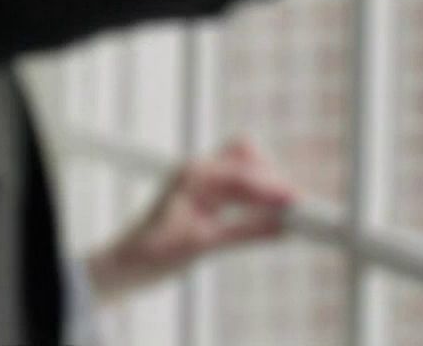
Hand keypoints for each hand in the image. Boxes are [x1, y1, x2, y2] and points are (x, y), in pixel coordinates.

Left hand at [85, 137, 296, 303]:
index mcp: (192, 176)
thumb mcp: (201, 246)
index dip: (273, 188)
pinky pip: (243, 189)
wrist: (125, 265)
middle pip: (248, 157)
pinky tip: (272, 219)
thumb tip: (282, 227)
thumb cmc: (151, 253)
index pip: (242, 173)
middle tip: (297, 209)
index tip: (297, 203)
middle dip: (273, 179)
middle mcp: (199, 172)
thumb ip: (243, 234)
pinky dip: (260, 199)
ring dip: (267, 187)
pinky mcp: (209, 197)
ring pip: (247, 169)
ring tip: (289, 216)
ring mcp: (204, 182)